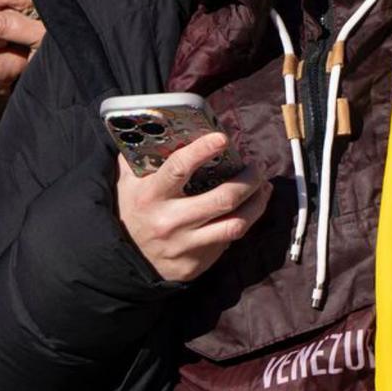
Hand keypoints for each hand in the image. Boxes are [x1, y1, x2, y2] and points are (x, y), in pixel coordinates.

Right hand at [116, 134, 270, 282]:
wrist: (126, 260)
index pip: (179, 169)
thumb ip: (139, 157)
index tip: (222, 138)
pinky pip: (227, 241)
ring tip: (264, 187)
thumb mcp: (127, 183)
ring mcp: (185, 245)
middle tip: (258, 166)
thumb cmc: (131, 212)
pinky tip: (250, 209)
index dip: (202, 150)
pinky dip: (243, 222)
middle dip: (249, 179)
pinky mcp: (197, 262)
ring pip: (235, 224)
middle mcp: (170, 221)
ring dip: (257, 203)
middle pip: (223, 199)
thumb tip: (154, 128)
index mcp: (151, 195)